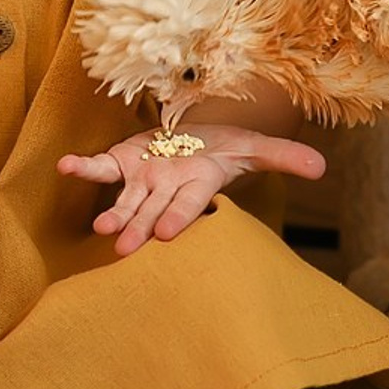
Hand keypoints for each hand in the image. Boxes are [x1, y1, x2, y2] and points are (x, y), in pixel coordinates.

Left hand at [56, 124, 325, 256]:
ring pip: (127, 199)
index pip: (189, 204)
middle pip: (153, 209)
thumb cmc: (224, 149)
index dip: (178, 216)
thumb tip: (322, 168)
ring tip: (102, 227)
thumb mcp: (255, 146)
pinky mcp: (123, 164)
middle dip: (140, 227)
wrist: (195, 140)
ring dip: (114, 211)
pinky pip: (101, 168)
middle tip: (125, 248)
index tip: (165, 233)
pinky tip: (65, 167)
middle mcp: (168, 188)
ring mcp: (143, 179)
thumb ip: (283, 157)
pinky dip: (83, 168)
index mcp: (198, 184)